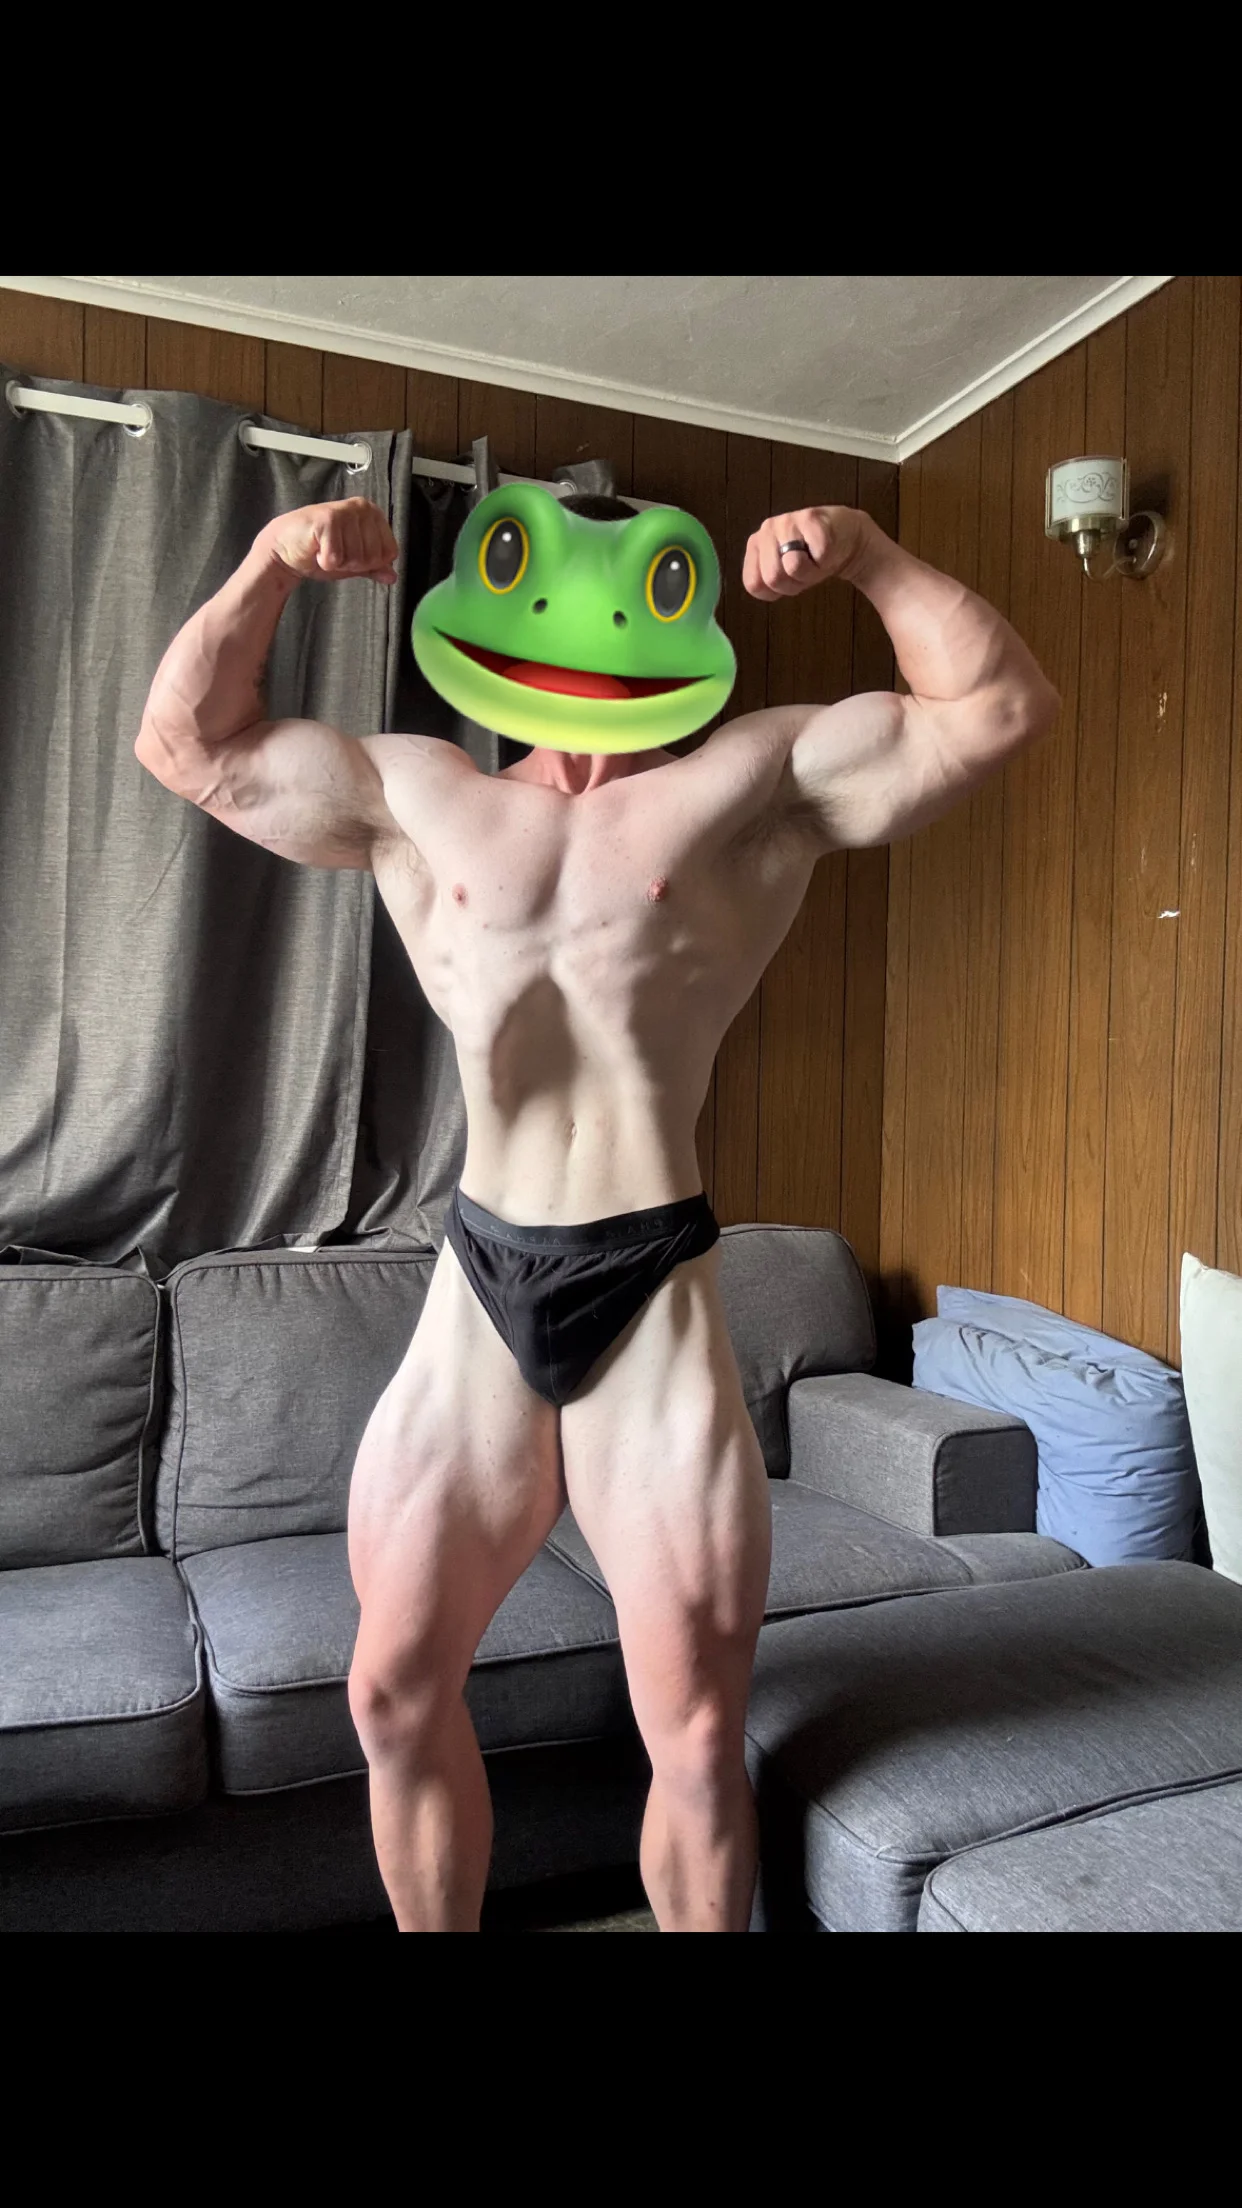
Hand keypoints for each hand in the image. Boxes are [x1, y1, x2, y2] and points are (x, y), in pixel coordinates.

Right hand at [261, 497, 398, 585]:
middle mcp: (362, 508)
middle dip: (352, 564)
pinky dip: (324, 562)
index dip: (369, 563)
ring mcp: (345, 511)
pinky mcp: (327, 519)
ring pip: (356, 558)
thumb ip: (374, 568)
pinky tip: (316, 550)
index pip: (389, 553)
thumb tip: (392, 577)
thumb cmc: (320, 551)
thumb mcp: (353, 562)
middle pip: (373, 557)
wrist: (286, 548)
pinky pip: (336, 558)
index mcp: (373, 514)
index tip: (351, 554)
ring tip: (325, 549)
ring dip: (337, 563)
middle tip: (335, 551)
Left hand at [743, 506, 872, 602]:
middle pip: (773, 577)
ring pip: (794, 567)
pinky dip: (827, 560)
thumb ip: (767, 583)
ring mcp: (787, 521)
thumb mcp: (785, 577)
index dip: (776, 592)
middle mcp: (766, 529)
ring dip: (812, 572)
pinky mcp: (811, 518)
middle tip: (806, 569)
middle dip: (795, 583)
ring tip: (816, 559)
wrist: (846, 537)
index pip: (754, 584)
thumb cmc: (812, 559)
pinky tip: (827, 549)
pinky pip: (818, 557)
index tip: (789, 579)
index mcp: (755, 545)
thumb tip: (769, 581)